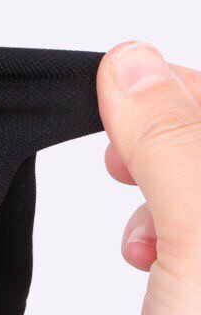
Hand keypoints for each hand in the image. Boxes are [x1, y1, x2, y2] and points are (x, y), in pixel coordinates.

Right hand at [99, 42, 200, 314]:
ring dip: (153, 178)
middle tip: (121, 148)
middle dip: (166, 133)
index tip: (128, 90)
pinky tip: (137, 251)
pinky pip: (182, 225)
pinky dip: (149, 222)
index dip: (188, 88)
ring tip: (135, 210)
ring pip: (197, 179)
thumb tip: (134, 64)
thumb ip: (176, 146)